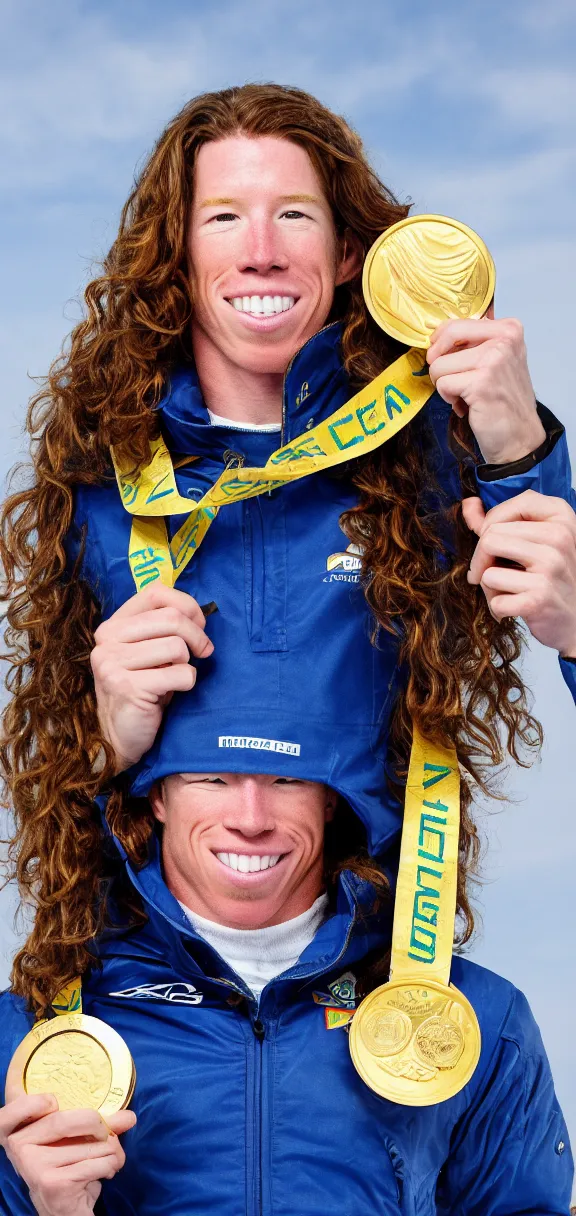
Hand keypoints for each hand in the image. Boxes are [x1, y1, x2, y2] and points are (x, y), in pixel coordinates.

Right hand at [0, 1093, 135, 1215]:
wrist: (63, 1212)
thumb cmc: (67, 1169)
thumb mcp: (73, 1140)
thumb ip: (97, 1123)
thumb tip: (129, 1117)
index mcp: (17, 1132)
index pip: (17, 1106)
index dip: (36, 1102)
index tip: (53, 1104)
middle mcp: (18, 1148)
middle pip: (68, 1120)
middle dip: (101, 1126)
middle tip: (106, 1134)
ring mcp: (35, 1166)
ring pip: (91, 1143)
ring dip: (112, 1151)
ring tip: (105, 1161)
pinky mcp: (53, 1183)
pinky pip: (99, 1162)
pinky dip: (111, 1166)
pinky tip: (103, 1174)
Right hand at [91, 585, 213, 771]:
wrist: (118, 737)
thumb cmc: (142, 691)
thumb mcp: (148, 653)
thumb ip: (163, 629)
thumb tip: (200, 614)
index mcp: (113, 625)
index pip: (155, 592)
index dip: (186, 604)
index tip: (199, 624)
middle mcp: (107, 640)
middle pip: (171, 618)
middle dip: (198, 636)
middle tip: (204, 653)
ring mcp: (113, 663)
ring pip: (177, 647)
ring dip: (188, 664)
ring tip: (175, 676)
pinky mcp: (127, 687)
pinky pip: (180, 674)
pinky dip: (186, 683)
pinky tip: (173, 692)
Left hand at [427, 313, 545, 464]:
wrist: (519, 435)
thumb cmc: (502, 399)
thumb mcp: (496, 359)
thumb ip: (474, 342)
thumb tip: (436, 336)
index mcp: (508, 328)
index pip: (456, 323)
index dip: (441, 343)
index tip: (447, 359)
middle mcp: (504, 339)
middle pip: (446, 337)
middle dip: (438, 361)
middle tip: (449, 378)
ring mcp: (493, 360)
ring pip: (439, 365)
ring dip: (445, 385)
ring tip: (465, 395)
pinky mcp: (480, 383)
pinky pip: (443, 384)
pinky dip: (448, 399)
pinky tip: (466, 405)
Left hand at [463, 490, 575, 656]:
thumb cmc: (552, 577)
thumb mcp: (536, 541)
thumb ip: (500, 520)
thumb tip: (468, 504)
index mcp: (562, 518)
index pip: (516, 504)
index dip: (492, 521)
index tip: (489, 538)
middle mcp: (559, 540)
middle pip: (491, 537)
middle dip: (481, 560)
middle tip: (488, 573)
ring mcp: (550, 569)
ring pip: (487, 571)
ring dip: (488, 586)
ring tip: (506, 591)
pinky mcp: (539, 599)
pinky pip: (495, 600)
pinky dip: (497, 608)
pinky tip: (514, 607)